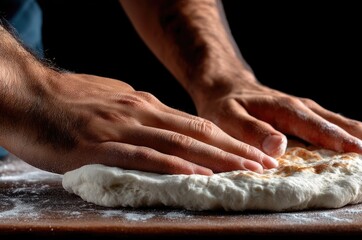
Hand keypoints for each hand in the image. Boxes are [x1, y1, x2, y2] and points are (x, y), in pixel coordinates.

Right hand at [3, 72, 277, 174]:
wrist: (27, 95)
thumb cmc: (66, 103)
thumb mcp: (112, 103)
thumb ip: (138, 116)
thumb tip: (160, 129)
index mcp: (145, 107)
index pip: (196, 125)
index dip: (227, 140)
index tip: (252, 153)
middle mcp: (142, 114)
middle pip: (199, 133)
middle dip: (236, 150)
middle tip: (266, 164)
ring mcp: (124, 128)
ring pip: (181, 144)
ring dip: (218, 158)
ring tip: (247, 171)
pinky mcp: (101, 145)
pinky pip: (145, 156)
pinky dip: (175, 166)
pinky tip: (198, 175)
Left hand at [192, 75, 361, 160]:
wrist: (225, 86)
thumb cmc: (225, 106)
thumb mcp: (228, 119)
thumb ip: (251, 132)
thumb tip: (279, 148)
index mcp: (286, 109)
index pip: (321, 128)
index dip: (346, 143)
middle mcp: (304, 108)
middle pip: (347, 125)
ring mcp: (311, 112)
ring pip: (351, 125)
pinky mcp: (312, 117)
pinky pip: (343, 126)